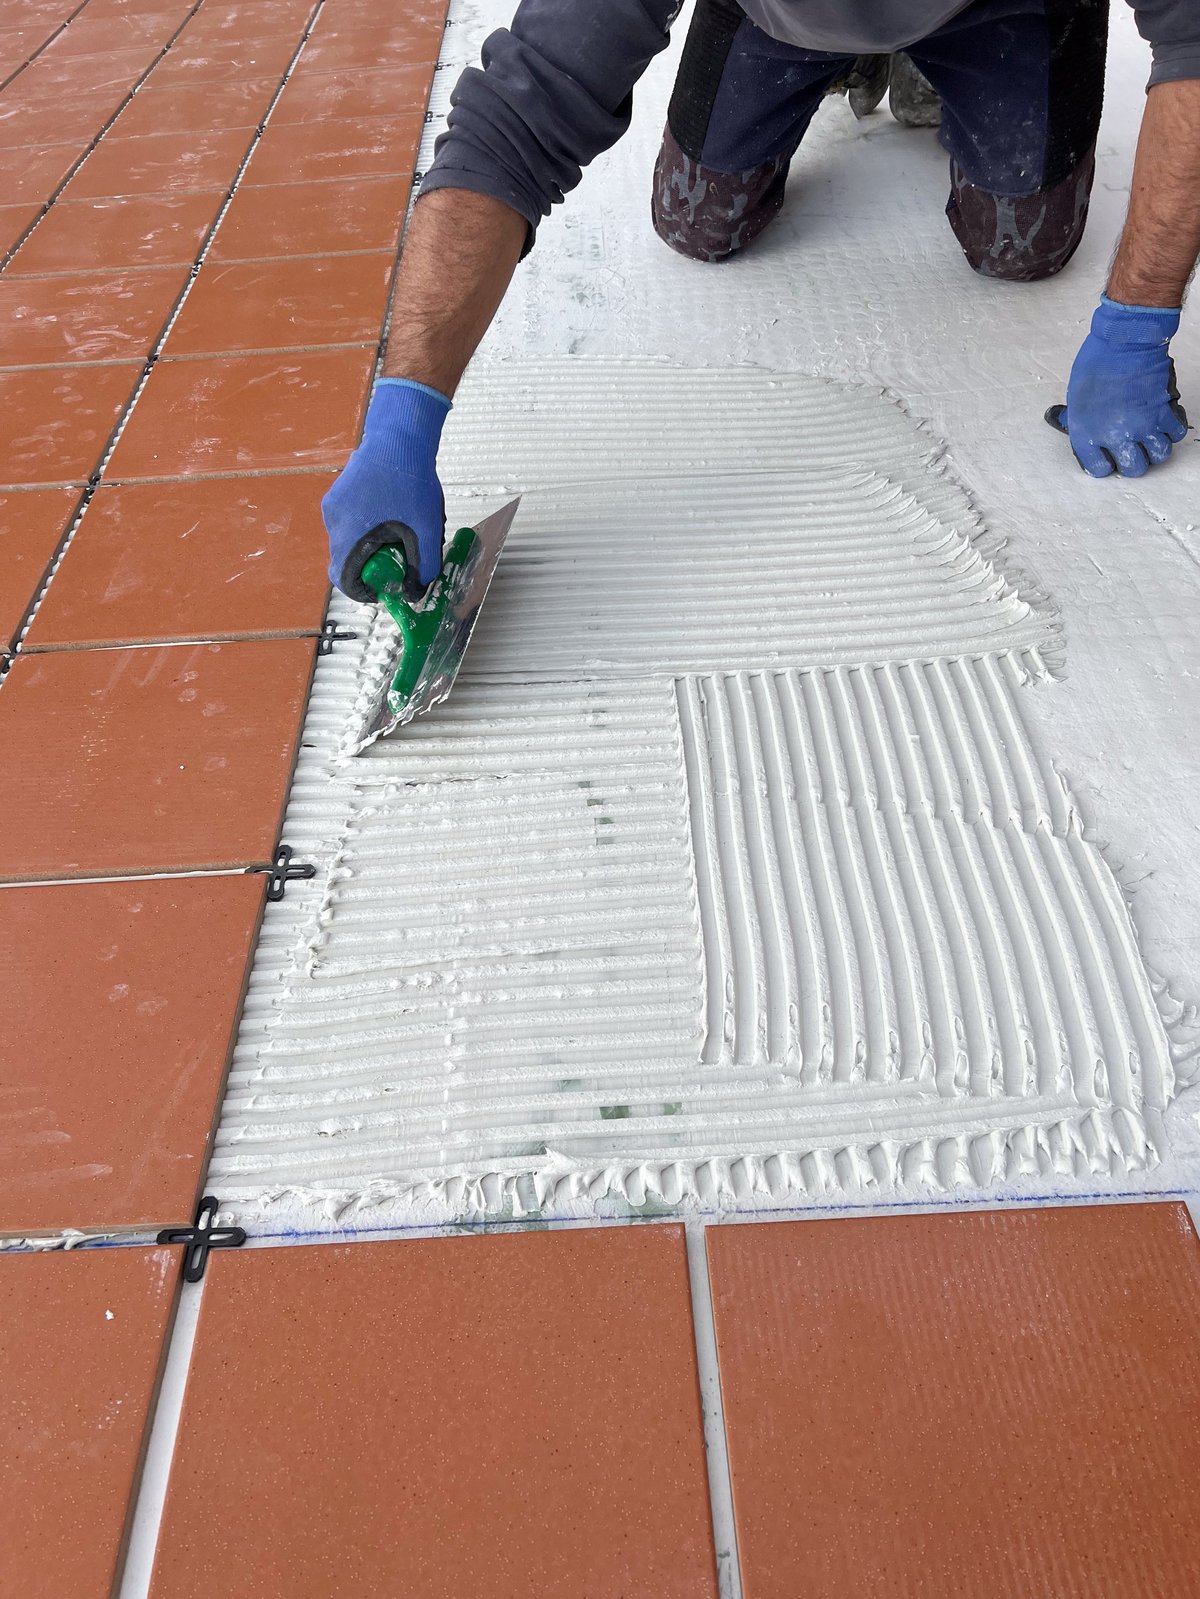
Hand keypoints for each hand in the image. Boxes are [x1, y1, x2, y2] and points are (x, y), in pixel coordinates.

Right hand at [323, 378, 451, 601]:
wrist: (399, 436)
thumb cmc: (411, 481)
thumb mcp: (426, 530)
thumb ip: (423, 566)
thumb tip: (418, 590)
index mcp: (349, 535)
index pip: (343, 580)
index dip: (363, 591)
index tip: (383, 589)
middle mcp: (333, 522)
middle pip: (344, 561)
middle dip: (369, 567)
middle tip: (397, 560)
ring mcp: (332, 505)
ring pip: (346, 541)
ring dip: (367, 547)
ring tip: (397, 534)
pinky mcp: (337, 493)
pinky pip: (347, 522)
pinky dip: (364, 529)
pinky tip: (389, 514)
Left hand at [1052, 296, 1187, 477]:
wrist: (1123, 341)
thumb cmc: (1097, 362)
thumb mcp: (1075, 397)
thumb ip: (1078, 418)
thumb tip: (1071, 423)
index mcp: (1087, 434)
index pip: (1098, 469)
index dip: (1104, 464)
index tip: (1107, 457)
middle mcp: (1116, 436)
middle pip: (1133, 469)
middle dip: (1134, 462)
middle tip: (1133, 451)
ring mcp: (1142, 426)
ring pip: (1158, 456)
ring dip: (1154, 449)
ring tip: (1149, 439)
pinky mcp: (1164, 412)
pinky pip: (1175, 434)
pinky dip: (1172, 431)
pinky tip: (1164, 423)